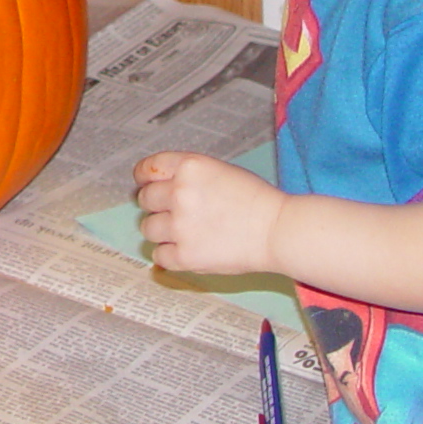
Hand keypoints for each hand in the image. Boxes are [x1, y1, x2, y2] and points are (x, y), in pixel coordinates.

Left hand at [134, 151, 285, 277]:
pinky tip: (186, 251)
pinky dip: (169, 256)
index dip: (144, 178)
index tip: (147, 185)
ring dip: (161, 231)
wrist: (278, 231)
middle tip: (176, 213)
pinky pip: (159, 256)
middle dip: (156, 206)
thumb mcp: (219, 171)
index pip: (147, 168)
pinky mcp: (184, 255)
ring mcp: (180, 226)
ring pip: (148, 228)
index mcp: (189, 167)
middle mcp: (180, 193)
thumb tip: (157, 186)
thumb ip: (187, 176)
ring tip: (184, 233)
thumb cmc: (255, 200)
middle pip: (145, 199)